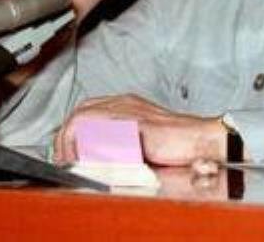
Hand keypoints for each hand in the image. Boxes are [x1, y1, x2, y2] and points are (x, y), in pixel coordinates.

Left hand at [54, 94, 226, 166]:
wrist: (198, 140)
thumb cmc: (175, 144)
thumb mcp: (137, 140)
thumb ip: (116, 143)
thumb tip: (92, 157)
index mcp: (125, 104)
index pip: (86, 109)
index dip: (71, 130)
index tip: (66, 151)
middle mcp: (125, 103)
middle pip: (81, 110)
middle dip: (67, 136)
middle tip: (65, 158)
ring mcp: (129, 110)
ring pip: (86, 117)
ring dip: (74, 141)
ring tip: (73, 160)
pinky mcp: (136, 123)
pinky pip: (103, 132)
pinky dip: (91, 146)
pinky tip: (89, 159)